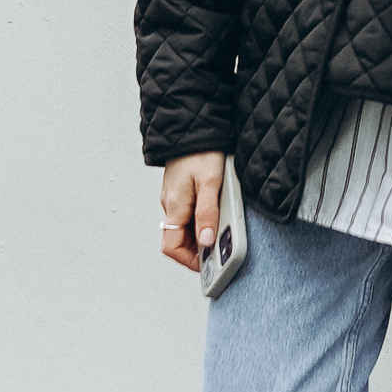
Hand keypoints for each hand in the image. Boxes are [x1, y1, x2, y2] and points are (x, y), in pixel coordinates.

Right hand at [159, 154, 224, 272]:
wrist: (193, 127)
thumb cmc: (200, 152)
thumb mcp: (210, 183)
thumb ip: (207, 213)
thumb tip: (205, 241)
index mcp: (174, 206)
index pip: (171, 247)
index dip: (188, 260)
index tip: (206, 264)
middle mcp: (170, 205)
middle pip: (178, 240)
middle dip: (196, 250)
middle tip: (218, 252)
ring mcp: (174, 199)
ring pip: (184, 228)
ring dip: (199, 236)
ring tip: (220, 234)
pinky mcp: (180, 192)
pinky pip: (188, 215)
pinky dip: (200, 221)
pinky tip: (215, 215)